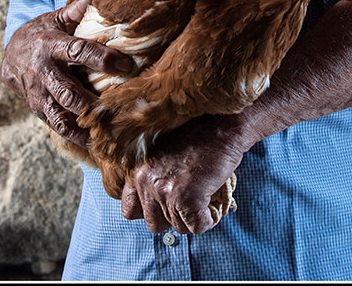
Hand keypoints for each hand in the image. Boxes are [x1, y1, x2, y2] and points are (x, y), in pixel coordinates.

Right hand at [0, 0, 133, 145]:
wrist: (11, 55)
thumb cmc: (43, 33)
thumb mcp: (56, 18)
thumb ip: (76, 11)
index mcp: (51, 46)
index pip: (78, 52)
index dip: (102, 59)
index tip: (127, 65)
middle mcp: (44, 73)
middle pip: (69, 93)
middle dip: (94, 105)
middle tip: (121, 113)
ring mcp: (39, 95)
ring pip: (62, 117)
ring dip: (86, 129)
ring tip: (110, 139)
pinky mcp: (39, 110)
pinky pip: (58, 127)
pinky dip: (78, 138)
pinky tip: (98, 146)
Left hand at [121, 116, 249, 234]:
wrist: (221, 124)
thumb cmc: (198, 137)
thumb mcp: (162, 155)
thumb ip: (153, 179)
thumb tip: (159, 206)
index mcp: (137, 171)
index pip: (130, 211)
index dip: (152, 211)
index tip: (167, 202)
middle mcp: (146, 182)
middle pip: (155, 224)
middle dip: (174, 216)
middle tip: (190, 198)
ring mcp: (165, 191)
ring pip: (178, 227)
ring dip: (193, 216)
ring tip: (204, 193)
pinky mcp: (186, 199)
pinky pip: (196, 227)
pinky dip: (207, 220)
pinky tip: (212, 201)